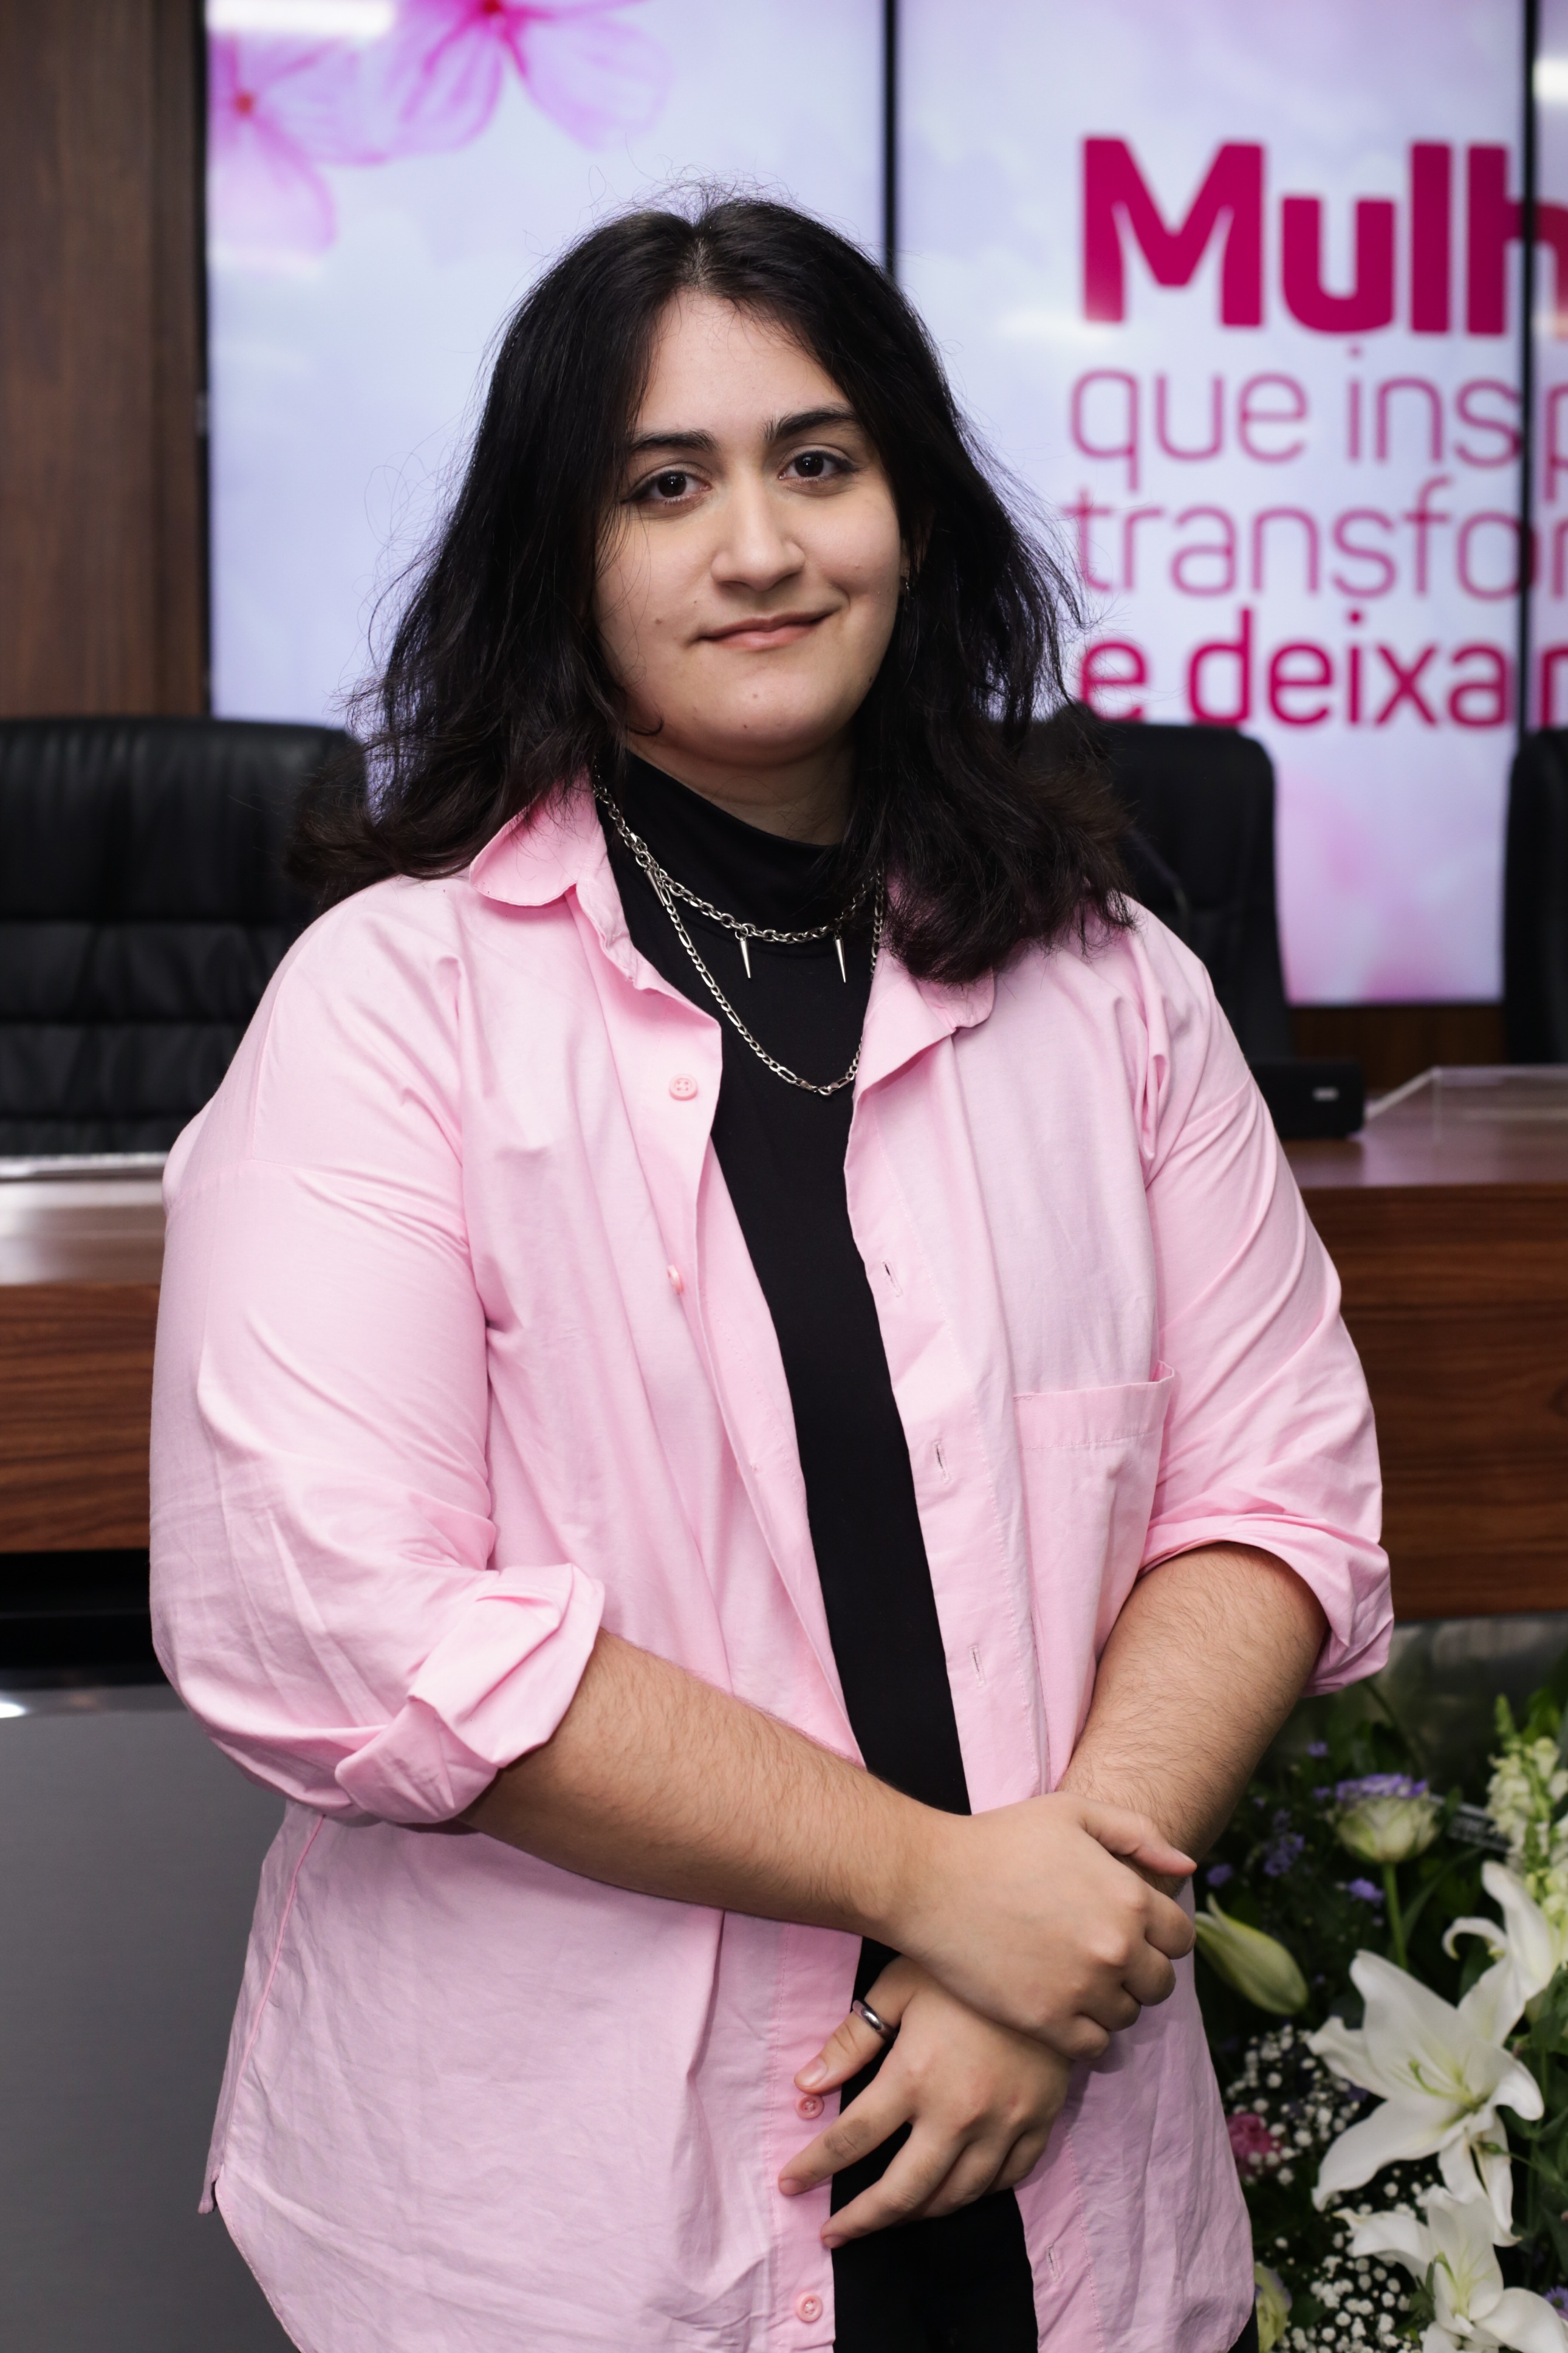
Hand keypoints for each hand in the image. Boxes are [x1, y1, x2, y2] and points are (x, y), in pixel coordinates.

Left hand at [778, 1959, 1071, 2244]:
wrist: (1049, 1957)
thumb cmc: (962, 1966)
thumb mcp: (899, 1986)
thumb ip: (852, 2039)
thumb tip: (805, 2084)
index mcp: (916, 2077)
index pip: (852, 2138)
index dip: (815, 2166)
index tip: (790, 2183)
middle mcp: (958, 2114)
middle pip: (902, 2190)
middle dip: (861, 2220)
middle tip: (832, 2233)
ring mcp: (1004, 2126)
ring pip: (955, 2196)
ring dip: (916, 2214)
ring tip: (887, 2217)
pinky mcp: (1039, 2124)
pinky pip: (1005, 2182)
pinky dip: (975, 2195)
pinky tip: (954, 2193)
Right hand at [885, 1792, 1194, 2058]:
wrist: (930, 1882)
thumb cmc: (1000, 1840)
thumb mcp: (1072, 1813)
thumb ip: (1137, 1834)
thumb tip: (1186, 1867)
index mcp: (1130, 1898)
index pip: (1181, 1939)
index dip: (1160, 1935)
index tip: (1132, 1932)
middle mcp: (1116, 1949)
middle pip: (1159, 1984)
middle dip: (1139, 1971)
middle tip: (1101, 1957)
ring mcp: (1084, 1990)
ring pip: (1127, 2016)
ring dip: (1111, 2001)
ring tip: (1076, 1978)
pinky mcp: (1049, 2023)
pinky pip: (1094, 2046)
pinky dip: (1085, 2031)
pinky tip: (1061, 2005)